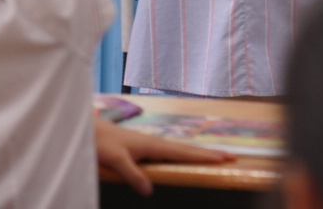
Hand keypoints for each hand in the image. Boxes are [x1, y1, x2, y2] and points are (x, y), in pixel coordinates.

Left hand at [94, 116, 234, 197]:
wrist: (90, 130)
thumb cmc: (102, 143)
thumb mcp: (115, 160)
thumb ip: (132, 174)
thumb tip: (149, 192)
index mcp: (154, 145)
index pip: (184, 153)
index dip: (204, 157)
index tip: (224, 158)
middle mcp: (157, 143)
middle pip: (189, 149)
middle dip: (210, 153)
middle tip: (231, 156)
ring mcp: (152, 144)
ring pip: (182, 149)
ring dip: (200, 153)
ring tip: (216, 157)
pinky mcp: (147, 147)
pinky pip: (173, 152)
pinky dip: (186, 154)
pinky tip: (186, 157)